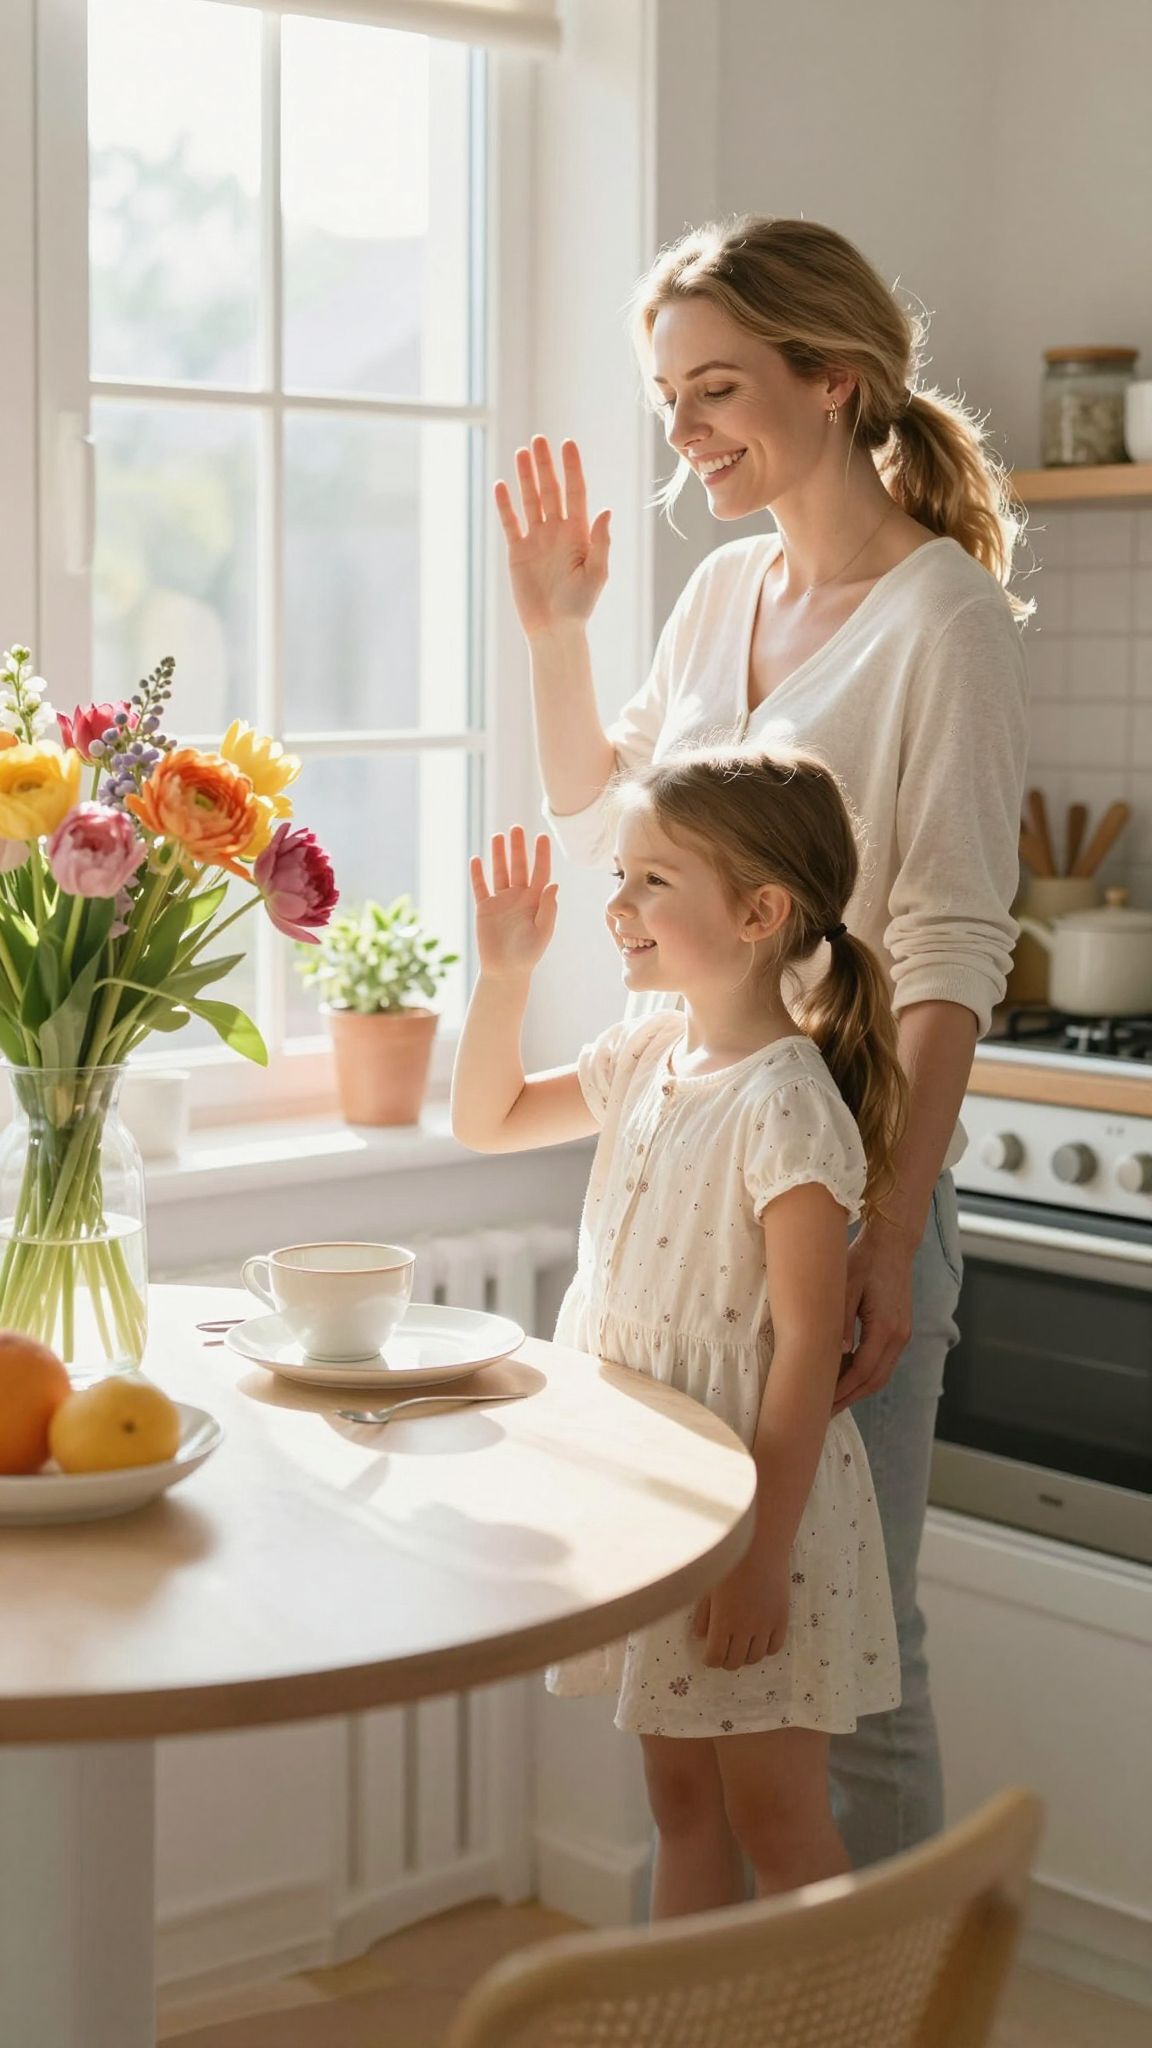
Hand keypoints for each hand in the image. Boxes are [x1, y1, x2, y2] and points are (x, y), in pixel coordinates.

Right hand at [470, 826, 558, 981]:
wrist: (505, 971)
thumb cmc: (528, 955)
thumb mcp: (543, 933)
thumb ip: (548, 909)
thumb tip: (554, 884)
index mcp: (536, 901)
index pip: (540, 872)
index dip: (541, 855)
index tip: (542, 837)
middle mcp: (519, 897)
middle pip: (518, 866)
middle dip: (518, 848)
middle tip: (516, 828)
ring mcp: (501, 901)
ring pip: (499, 872)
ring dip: (498, 854)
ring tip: (498, 836)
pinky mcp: (484, 908)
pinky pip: (480, 887)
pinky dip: (478, 874)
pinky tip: (476, 858)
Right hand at [493, 437, 610, 638]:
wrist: (554, 630)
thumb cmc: (580, 606)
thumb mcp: (596, 574)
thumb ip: (601, 543)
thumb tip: (605, 511)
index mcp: (579, 533)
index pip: (576, 492)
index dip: (572, 468)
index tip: (568, 444)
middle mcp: (557, 531)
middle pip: (551, 490)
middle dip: (546, 465)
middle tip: (540, 439)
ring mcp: (536, 540)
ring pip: (530, 501)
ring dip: (526, 477)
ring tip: (522, 452)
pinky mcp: (517, 552)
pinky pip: (510, 523)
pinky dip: (505, 505)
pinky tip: (501, 484)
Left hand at [691, 1547, 790, 1670]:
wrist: (760, 1546)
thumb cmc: (729, 1562)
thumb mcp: (708, 1587)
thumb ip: (703, 1615)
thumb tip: (700, 1636)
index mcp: (723, 1622)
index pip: (715, 1657)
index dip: (710, 1660)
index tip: (708, 1655)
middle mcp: (745, 1629)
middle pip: (735, 1662)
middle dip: (726, 1660)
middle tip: (723, 1651)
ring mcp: (766, 1625)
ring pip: (755, 1658)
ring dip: (745, 1656)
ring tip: (740, 1646)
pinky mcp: (782, 1619)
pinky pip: (774, 1647)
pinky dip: (765, 1649)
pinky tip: (758, 1640)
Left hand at [833, 1215, 916, 1412]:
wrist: (892, 1243)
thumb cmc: (864, 1260)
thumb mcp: (844, 1287)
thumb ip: (840, 1322)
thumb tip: (835, 1355)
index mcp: (886, 1327)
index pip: (863, 1371)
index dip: (842, 1391)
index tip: (822, 1403)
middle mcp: (899, 1335)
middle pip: (875, 1380)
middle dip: (850, 1398)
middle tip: (824, 1412)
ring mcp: (903, 1334)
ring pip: (882, 1374)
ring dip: (859, 1390)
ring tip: (833, 1399)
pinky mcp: (901, 1330)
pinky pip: (884, 1361)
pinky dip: (866, 1374)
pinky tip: (846, 1377)